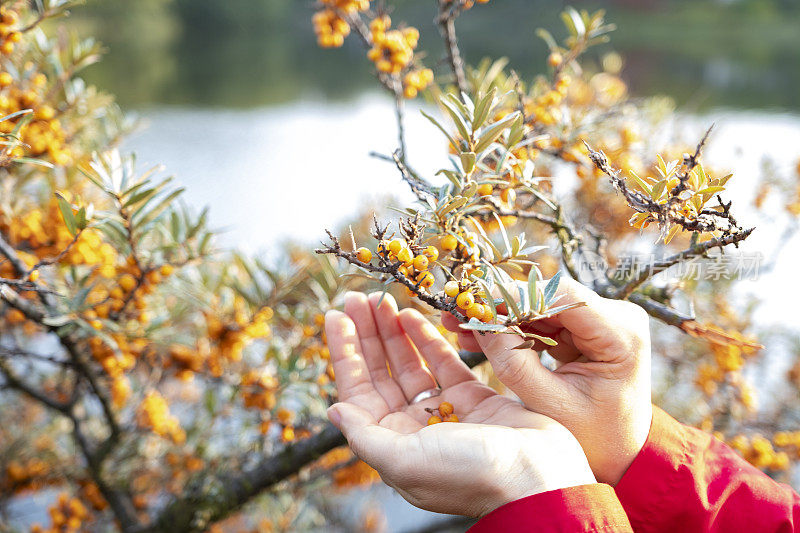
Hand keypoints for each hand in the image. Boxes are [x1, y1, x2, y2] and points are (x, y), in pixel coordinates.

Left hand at [325, 291, 595, 517]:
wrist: (537, 479)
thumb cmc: (471, 475)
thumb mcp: (405, 461)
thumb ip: (365, 435)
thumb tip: (332, 411)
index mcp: (392, 444)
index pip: (358, 391)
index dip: (345, 353)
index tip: (335, 316)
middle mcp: (413, 428)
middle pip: (381, 373)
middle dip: (367, 335)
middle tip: (355, 298)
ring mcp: (444, 412)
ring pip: (410, 364)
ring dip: (392, 332)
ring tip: (380, 298)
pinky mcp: (474, 398)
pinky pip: (443, 363)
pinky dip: (427, 339)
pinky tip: (411, 315)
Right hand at [443, 276, 651, 484]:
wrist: (621, 455)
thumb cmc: (593, 439)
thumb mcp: (549, 405)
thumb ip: (514, 363)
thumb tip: (479, 323)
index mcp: (622, 335)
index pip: (563, 297)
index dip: (514, 295)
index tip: (473, 301)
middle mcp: (617, 318)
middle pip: (548, 297)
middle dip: (499, 304)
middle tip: (456, 308)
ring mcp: (602, 321)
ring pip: (539, 305)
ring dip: (499, 314)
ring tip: (457, 320)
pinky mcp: (586, 329)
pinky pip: (542, 319)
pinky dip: (511, 327)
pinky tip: (478, 331)